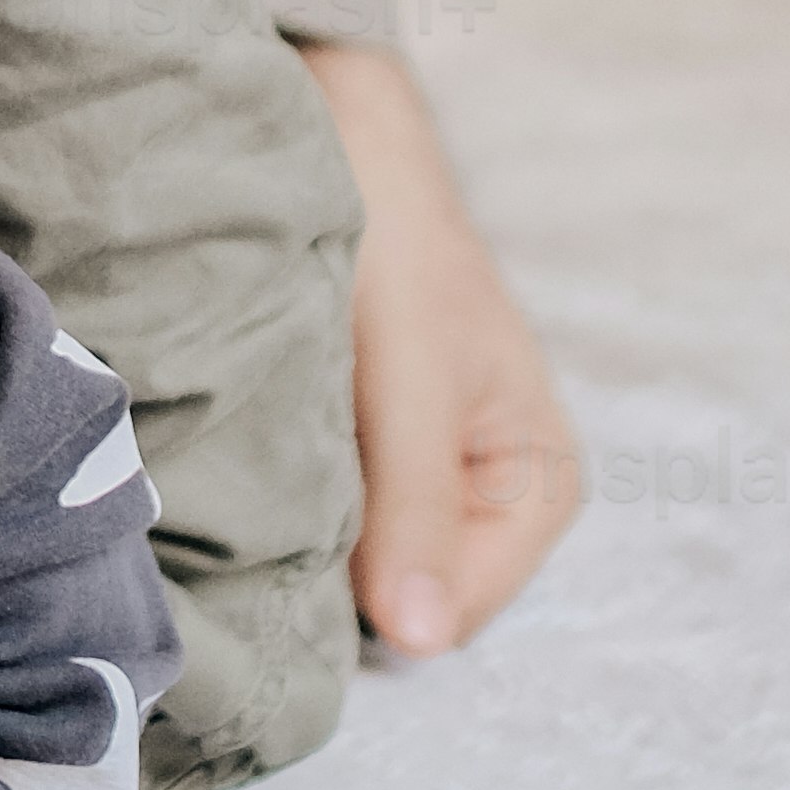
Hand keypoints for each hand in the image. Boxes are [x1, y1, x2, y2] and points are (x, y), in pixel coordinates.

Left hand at [301, 33, 582, 654]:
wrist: (345, 147)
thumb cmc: (397, 251)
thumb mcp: (410, 382)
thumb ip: (415, 507)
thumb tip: (417, 641)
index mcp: (537, 492)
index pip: (445, 618)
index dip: (370, 589)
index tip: (297, 528)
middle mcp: (487, 503)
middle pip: (396, 597)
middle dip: (332, 559)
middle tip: (269, 487)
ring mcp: (422, 481)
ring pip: (351, 560)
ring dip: (301, 524)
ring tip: (262, 453)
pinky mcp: (364, 454)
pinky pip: (322, 514)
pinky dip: (284, 491)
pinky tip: (252, 444)